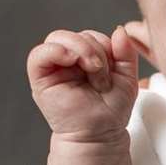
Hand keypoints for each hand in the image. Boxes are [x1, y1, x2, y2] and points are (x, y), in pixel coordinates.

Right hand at [27, 24, 141, 140]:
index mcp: (85, 58)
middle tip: (102, 75)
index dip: (105, 45)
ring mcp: (53, 68)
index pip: (90, 35)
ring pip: (58, 38)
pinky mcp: (40, 79)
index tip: (112, 69)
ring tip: (92, 71)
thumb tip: (119, 30)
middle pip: (75, 34)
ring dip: (81, 50)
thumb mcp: (127, 77)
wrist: (100, 134)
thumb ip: (126, 53)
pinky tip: (70, 59)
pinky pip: (38, 54)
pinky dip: (55, 51)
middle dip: (94, 50)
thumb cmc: (111, 110)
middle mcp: (67, 61)